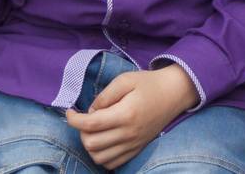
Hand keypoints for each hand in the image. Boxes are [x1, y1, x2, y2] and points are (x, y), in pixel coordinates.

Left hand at [65, 65, 198, 168]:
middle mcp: (129, 133)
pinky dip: (101, 156)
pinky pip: (111, 163)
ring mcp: (133, 144)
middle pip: (91, 143)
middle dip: (81, 132)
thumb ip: (105, 95)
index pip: (91, 124)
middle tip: (85, 119)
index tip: (70, 112)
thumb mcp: (126, 80)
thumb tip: (90, 111)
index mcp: (126, 114)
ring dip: (89, 145)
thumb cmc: (149, 84)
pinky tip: (102, 141)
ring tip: (93, 131)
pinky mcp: (136, 150)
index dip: (74, 120)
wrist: (174, 94)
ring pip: (99, 157)